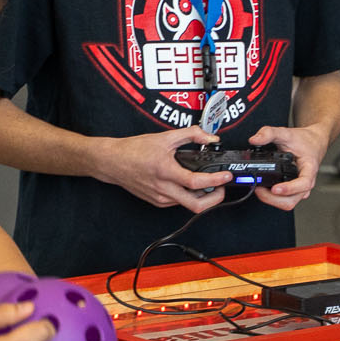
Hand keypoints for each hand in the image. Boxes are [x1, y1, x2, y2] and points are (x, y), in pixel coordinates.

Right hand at [92, 125, 228, 210]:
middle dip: (215, 199)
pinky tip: (190, 186)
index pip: (197, 182)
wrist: (112, 162)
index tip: (226, 176)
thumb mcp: (164, 137)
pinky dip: (189, 197)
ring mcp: (160, 198)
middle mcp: (163, 189)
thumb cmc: (134, 150)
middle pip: (196, 205)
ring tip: (209, 185)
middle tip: (222, 188)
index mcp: (166, 172)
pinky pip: (178, 203)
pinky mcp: (156, 201)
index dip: (216, 181)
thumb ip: (190, 135)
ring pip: (188, 205)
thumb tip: (210, 138)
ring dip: (202, 198)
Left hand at [247, 121, 331, 211]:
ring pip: (288, 203)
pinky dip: (273, 199)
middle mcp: (306, 182)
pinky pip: (285, 201)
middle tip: (259, 188)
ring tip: (260, 189)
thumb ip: (269, 133)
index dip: (288, 189)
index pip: (302, 184)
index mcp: (309, 169)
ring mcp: (301, 189)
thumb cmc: (304, 141)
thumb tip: (254, 139)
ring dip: (272, 200)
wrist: (313, 142)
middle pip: (292, 200)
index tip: (275, 188)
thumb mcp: (286, 133)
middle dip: (273, 198)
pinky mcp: (295, 191)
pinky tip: (266, 189)